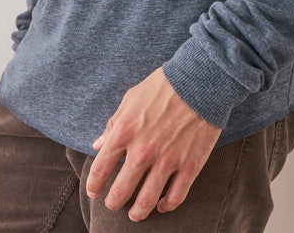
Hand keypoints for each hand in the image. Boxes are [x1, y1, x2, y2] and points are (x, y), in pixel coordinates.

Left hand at [86, 66, 221, 221]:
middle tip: (114, 203)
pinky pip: (175, 197)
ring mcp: (167, 161)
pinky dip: (166, 206)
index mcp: (125, 132)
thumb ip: (114, 123)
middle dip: (113, 202)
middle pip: (120, 192)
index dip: (94, 185)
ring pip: (146, 202)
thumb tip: (99, 144)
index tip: (94, 190)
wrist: (200, 81)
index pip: (100, 169)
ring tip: (135, 213)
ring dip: (137, 212)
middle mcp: (142, 151)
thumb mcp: (131, 98)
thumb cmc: (164, 85)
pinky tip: (162, 204)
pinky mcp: (189, 165)